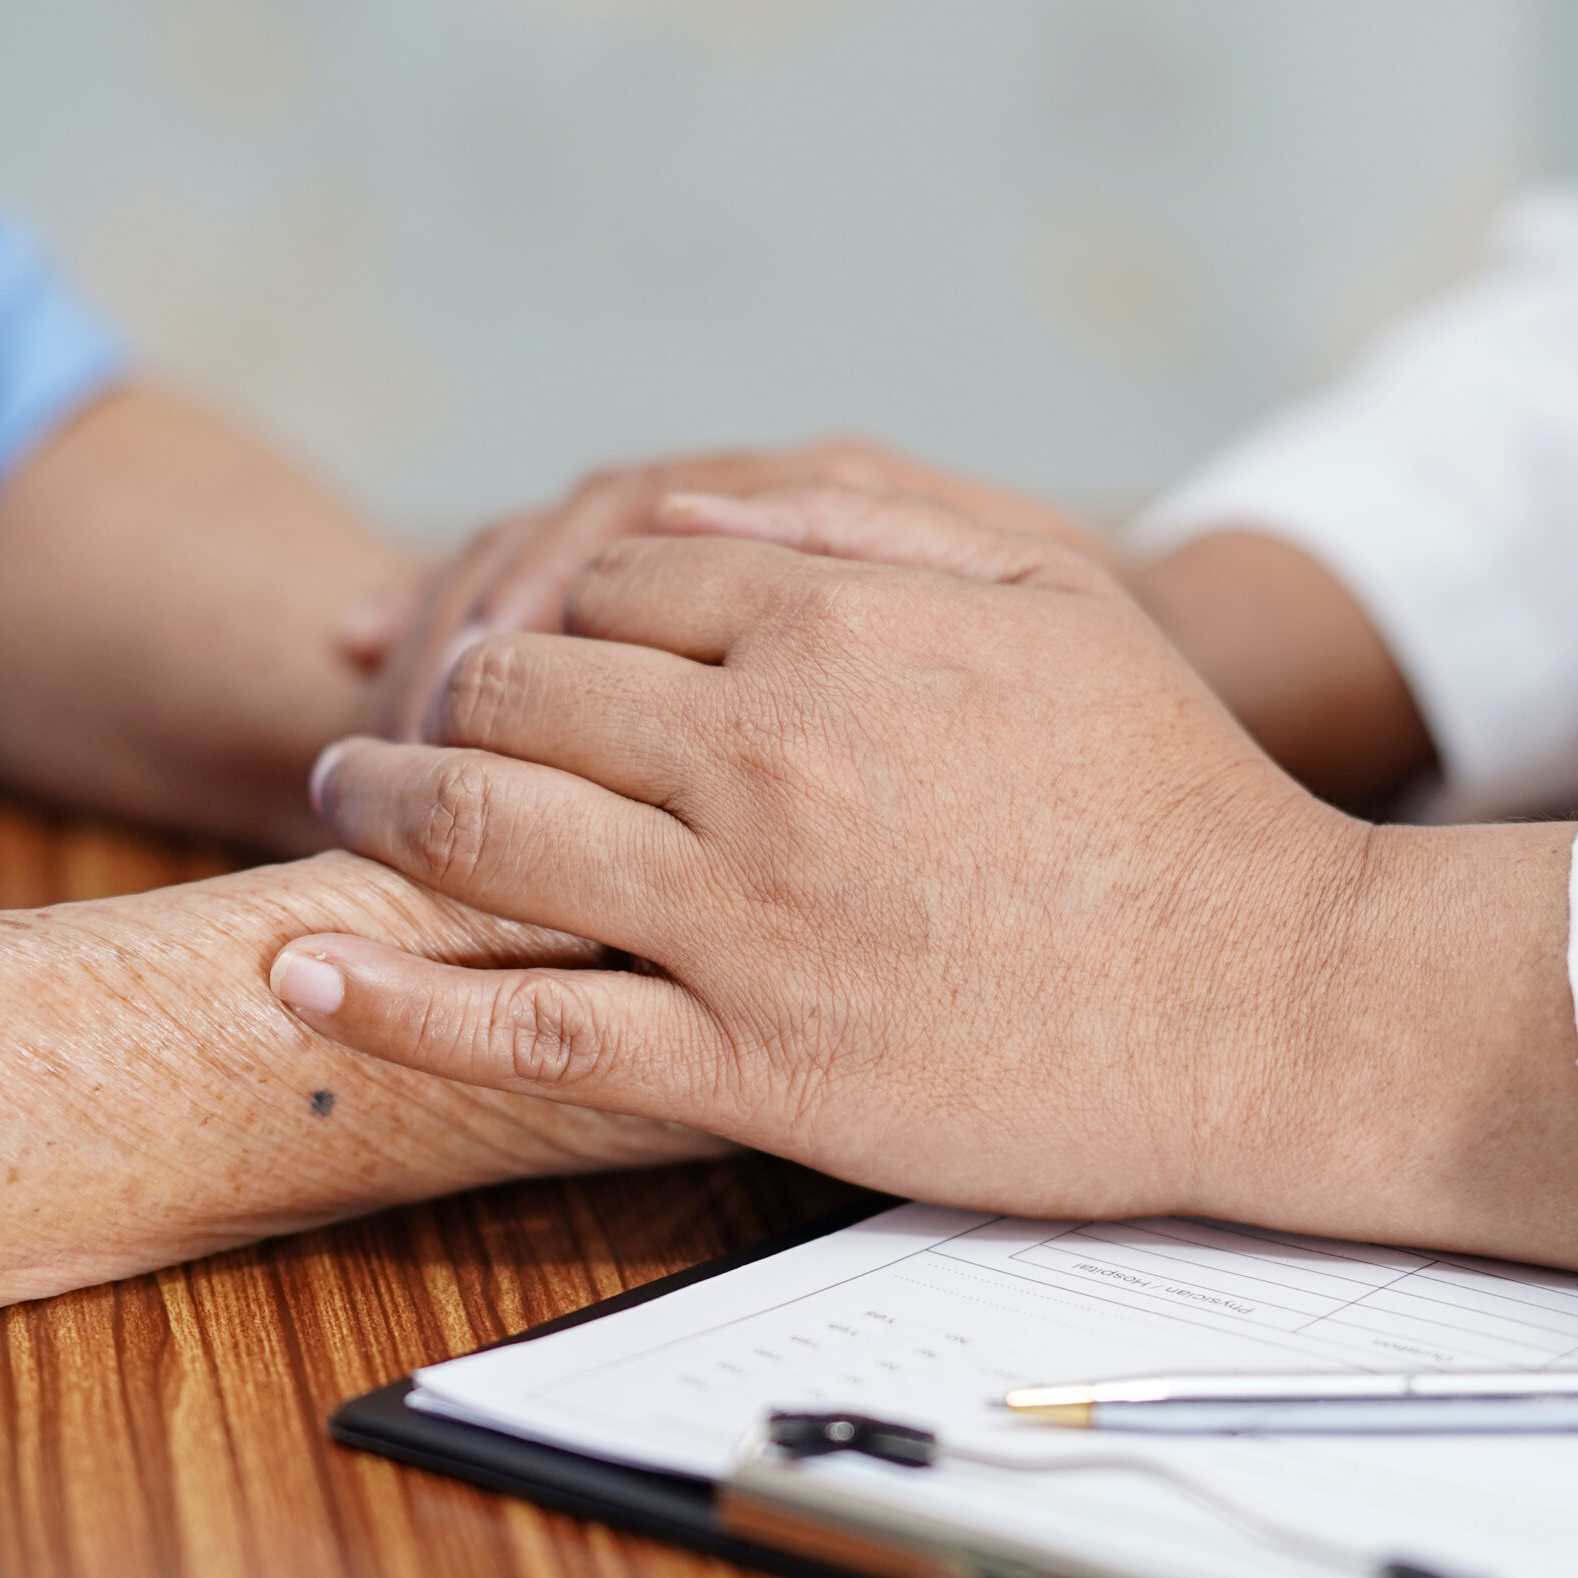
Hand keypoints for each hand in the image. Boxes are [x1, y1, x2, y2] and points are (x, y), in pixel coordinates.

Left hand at [274, 486, 1577, 1265]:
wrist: (1276, 1001)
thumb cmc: (1176, 792)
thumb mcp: (1057, 589)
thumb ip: (870, 525)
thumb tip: (692, 514)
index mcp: (832, 628)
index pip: (603, 589)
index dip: (535, 614)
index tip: (503, 651)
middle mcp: (762, 756)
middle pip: (513, 695)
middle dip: (433, 700)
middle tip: (390, 726)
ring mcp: (743, 914)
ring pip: (484, 840)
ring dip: (377, 812)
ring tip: (337, 805)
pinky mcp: (748, 1064)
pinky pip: (524, 1026)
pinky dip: (392, 1000)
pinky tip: (301, 975)